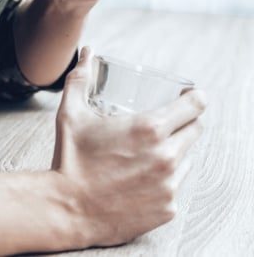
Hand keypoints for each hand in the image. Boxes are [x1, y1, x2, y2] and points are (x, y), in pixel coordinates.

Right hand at [52, 47, 206, 245]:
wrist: (66, 209)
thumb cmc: (69, 160)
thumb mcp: (71, 115)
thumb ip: (80, 80)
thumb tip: (86, 53)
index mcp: (149, 129)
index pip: (197, 104)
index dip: (193, 98)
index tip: (185, 99)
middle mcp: (166, 155)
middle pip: (196, 130)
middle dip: (183, 124)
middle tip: (160, 127)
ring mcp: (169, 184)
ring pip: (186, 159)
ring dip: (171, 153)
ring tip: (143, 156)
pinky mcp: (167, 207)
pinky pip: (174, 187)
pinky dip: (162, 182)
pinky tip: (139, 181)